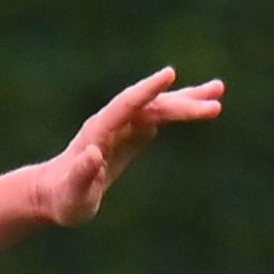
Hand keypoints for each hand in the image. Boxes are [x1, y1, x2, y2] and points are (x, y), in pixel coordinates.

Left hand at [30, 67, 224, 227]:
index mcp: (98, 132)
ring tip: (219, 91)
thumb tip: (93, 153)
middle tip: (216, 102)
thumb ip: (82, 175)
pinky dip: (180, 112)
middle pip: (150, 106)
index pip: (126, 105)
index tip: (169, 74)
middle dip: (182, 103)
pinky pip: (159, 118)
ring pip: (158, 107)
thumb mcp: (73, 194)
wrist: (54, 195)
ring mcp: (123, 127)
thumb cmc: (64, 199)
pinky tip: (202, 105)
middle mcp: (111, 123)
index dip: (147, 90)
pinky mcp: (131, 135)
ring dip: (188, 100)